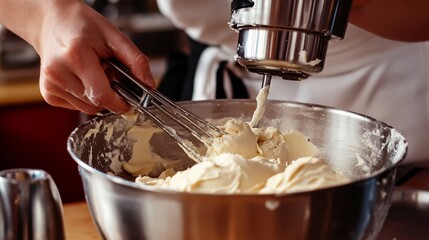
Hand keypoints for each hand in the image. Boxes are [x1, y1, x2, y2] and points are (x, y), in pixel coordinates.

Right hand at [34, 1, 155, 113]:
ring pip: (87, 108)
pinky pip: (76, 106)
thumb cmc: (84, 27)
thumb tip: (149, 85)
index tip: (128, 101)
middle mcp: (58, 72)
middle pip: (96, 104)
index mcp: (76, 55)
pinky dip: (85, 97)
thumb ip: (135, 61)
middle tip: (109, 75)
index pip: (102, 95)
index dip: (119, 103)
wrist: (53, 22)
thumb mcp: (115, 36)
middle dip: (109, 95)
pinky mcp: (47, 93)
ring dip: (97, 97)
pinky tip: (82, 79)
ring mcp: (50, 84)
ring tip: (94, 74)